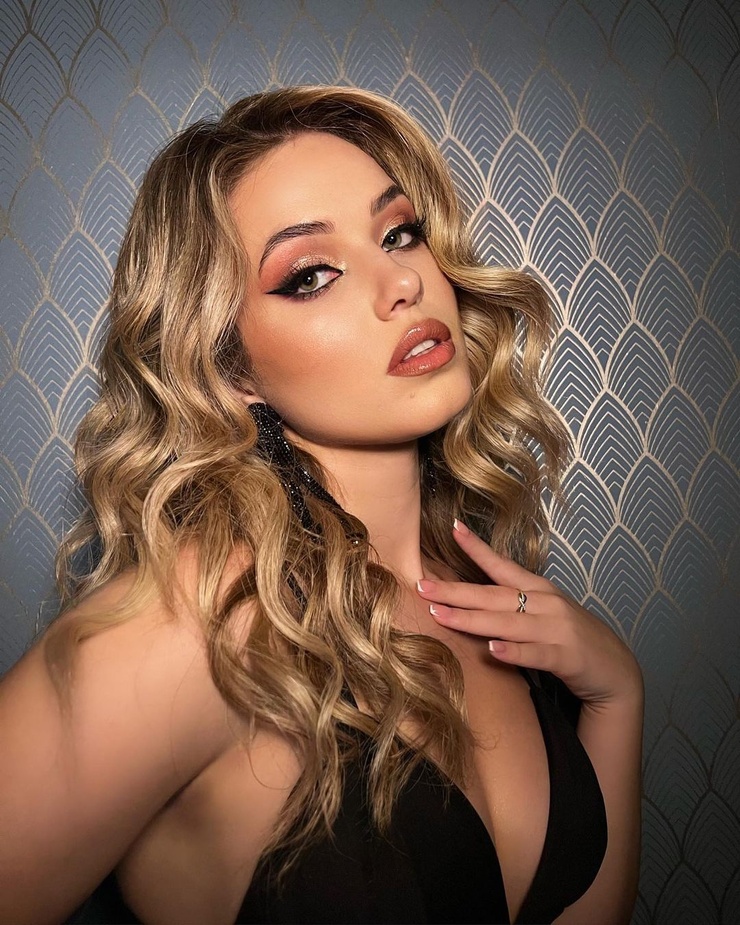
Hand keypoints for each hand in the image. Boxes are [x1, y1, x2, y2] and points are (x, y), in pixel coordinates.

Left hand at [416, 520, 641, 707]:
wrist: (615, 670)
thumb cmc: (572, 639)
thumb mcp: (543, 613)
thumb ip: (512, 606)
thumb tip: (471, 600)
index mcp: (539, 590)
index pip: (502, 565)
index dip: (477, 547)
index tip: (452, 528)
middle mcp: (546, 603)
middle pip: (493, 595)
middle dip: (455, 592)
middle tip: (422, 587)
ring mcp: (557, 628)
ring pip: (507, 622)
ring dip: (471, 620)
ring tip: (441, 616)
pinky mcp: (567, 657)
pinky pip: (535, 654)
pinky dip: (514, 652)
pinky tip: (492, 650)